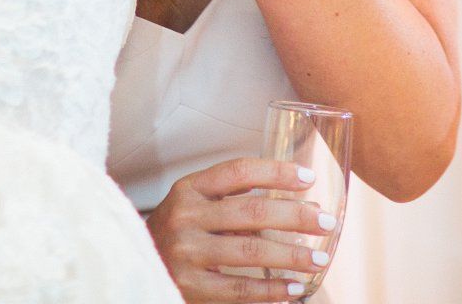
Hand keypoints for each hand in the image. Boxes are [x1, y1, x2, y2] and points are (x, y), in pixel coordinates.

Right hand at [144, 157, 337, 300]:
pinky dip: (270, 290)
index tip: (309, 177)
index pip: (239, 171)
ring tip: (318, 258)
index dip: (277, 172)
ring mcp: (186, 253)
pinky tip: (293, 289)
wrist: (136, 265)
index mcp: (189, 188)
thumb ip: (236, 198)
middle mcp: (185, 217)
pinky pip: (239, 289)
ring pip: (250, 252)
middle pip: (252, 212)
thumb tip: (300, 200)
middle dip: (296, 216)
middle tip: (325, 221)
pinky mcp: (189, 286)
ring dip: (291, 256)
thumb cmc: (179, 231)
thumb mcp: (196, 203)